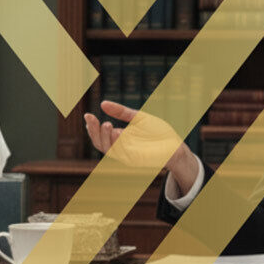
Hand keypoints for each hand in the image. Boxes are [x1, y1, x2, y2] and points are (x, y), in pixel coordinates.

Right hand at [84, 100, 199, 195]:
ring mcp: (126, 155)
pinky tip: (116, 132)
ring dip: (104, 137)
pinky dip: (117, 143)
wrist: (175, 144)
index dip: (92, 127)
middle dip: (93, 131)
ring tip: (106, 123)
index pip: (100, 134)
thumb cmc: (158, 131)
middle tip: (91, 118)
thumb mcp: (138, 117)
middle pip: (99, 142)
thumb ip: (121, 112)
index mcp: (119, 138)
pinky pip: (121, 153)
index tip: (87, 115)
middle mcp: (119, 147)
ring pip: (107, 149)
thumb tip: (103, 104)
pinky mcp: (134, 160)